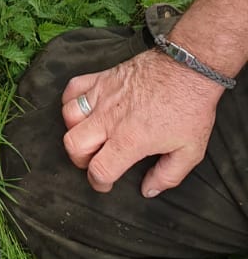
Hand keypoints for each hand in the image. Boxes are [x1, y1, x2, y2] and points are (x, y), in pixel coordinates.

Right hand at [61, 47, 223, 197]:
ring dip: (75, 130)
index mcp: (129, 140)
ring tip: (90, 135)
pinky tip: (83, 108)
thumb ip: (168, 175)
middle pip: (73, 145)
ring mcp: (102, 95)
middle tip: (96, 160)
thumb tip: (148, 190)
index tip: (106, 183)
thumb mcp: (190, 151)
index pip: (99, 170)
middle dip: (81, 160)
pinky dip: (71, 100)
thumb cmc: (189, 108)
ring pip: (68, 117)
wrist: (188, 69)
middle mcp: (109, 119)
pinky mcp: (101, 78)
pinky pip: (72, 89)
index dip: (99, 183)